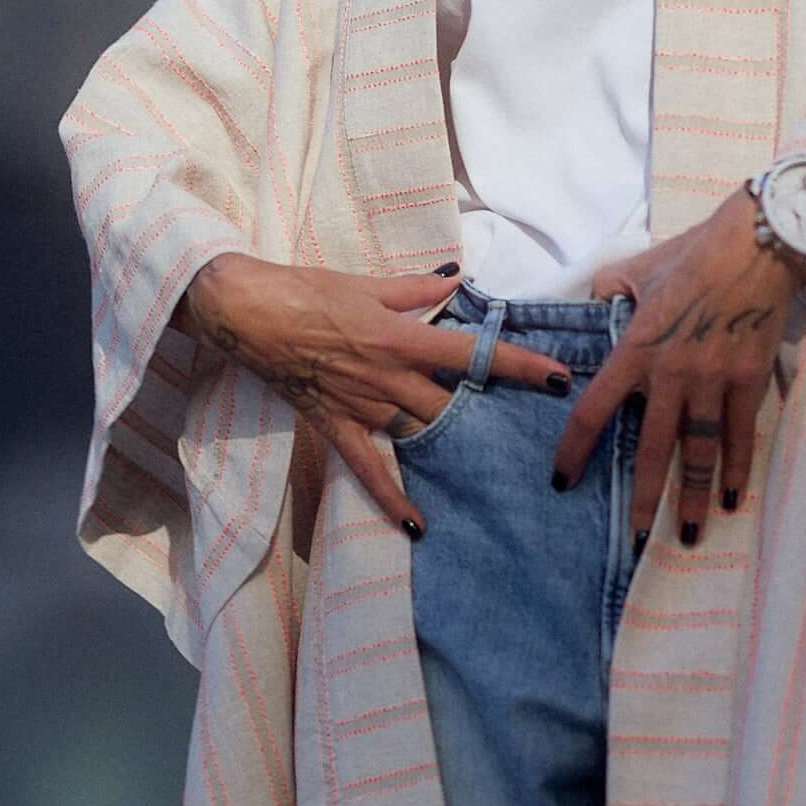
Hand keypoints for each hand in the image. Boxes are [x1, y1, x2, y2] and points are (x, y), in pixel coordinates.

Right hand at [188, 254, 568, 536]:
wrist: (247, 313)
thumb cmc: (305, 290)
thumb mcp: (366, 283)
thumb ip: (414, 289)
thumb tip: (455, 280)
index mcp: (401, 337)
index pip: (471, 353)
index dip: (518, 365)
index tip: (558, 378)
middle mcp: (388, 377)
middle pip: (451, 403)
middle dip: (490, 413)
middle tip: (529, 427)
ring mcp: (362, 406)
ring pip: (418, 434)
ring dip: (451, 449)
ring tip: (491, 468)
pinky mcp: (336, 424)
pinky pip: (367, 468)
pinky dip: (391, 498)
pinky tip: (417, 524)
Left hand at [553, 193, 804, 546]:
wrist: (757, 245)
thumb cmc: (694, 254)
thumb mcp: (636, 269)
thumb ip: (607, 292)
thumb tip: (590, 307)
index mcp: (637, 349)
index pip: (595, 409)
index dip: (575, 449)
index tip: (563, 479)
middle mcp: (672, 374)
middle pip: (651, 449)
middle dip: (644, 498)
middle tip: (636, 539)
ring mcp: (713, 381)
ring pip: (699, 452)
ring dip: (696, 497)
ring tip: (692, 534)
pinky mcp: (749, 381)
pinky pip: (740, 435)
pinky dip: (738, 469)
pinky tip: (735, 498)